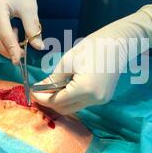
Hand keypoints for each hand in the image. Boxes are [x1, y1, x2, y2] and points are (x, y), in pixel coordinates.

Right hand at [0, 0, 43, 63]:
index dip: (12, 49)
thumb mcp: (30, 10)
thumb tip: (38, 47)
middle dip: (8, 51)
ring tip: (21, 46)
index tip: (19, 61)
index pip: (3, 34)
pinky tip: (15, 36)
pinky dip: (4, 41)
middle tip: (22, 57)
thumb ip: (33, 29)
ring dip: (6, 47)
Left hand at [32, 5, 151, 113]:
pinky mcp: (104, 98)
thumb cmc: (92, 47)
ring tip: (53, 87)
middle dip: (51, 102)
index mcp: (84, 89)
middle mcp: (94, 99)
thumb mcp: (68, 61)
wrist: (118, 43)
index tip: (32, 92)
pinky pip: (83, 102)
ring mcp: (101, 100)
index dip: (43, 98)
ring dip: (62, 100)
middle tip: (40, 92)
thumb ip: (53, 79)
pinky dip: (73, 97)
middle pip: (66, 109)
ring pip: (74, 107)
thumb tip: (40, 89)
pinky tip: (68, 86)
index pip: (57, 102)